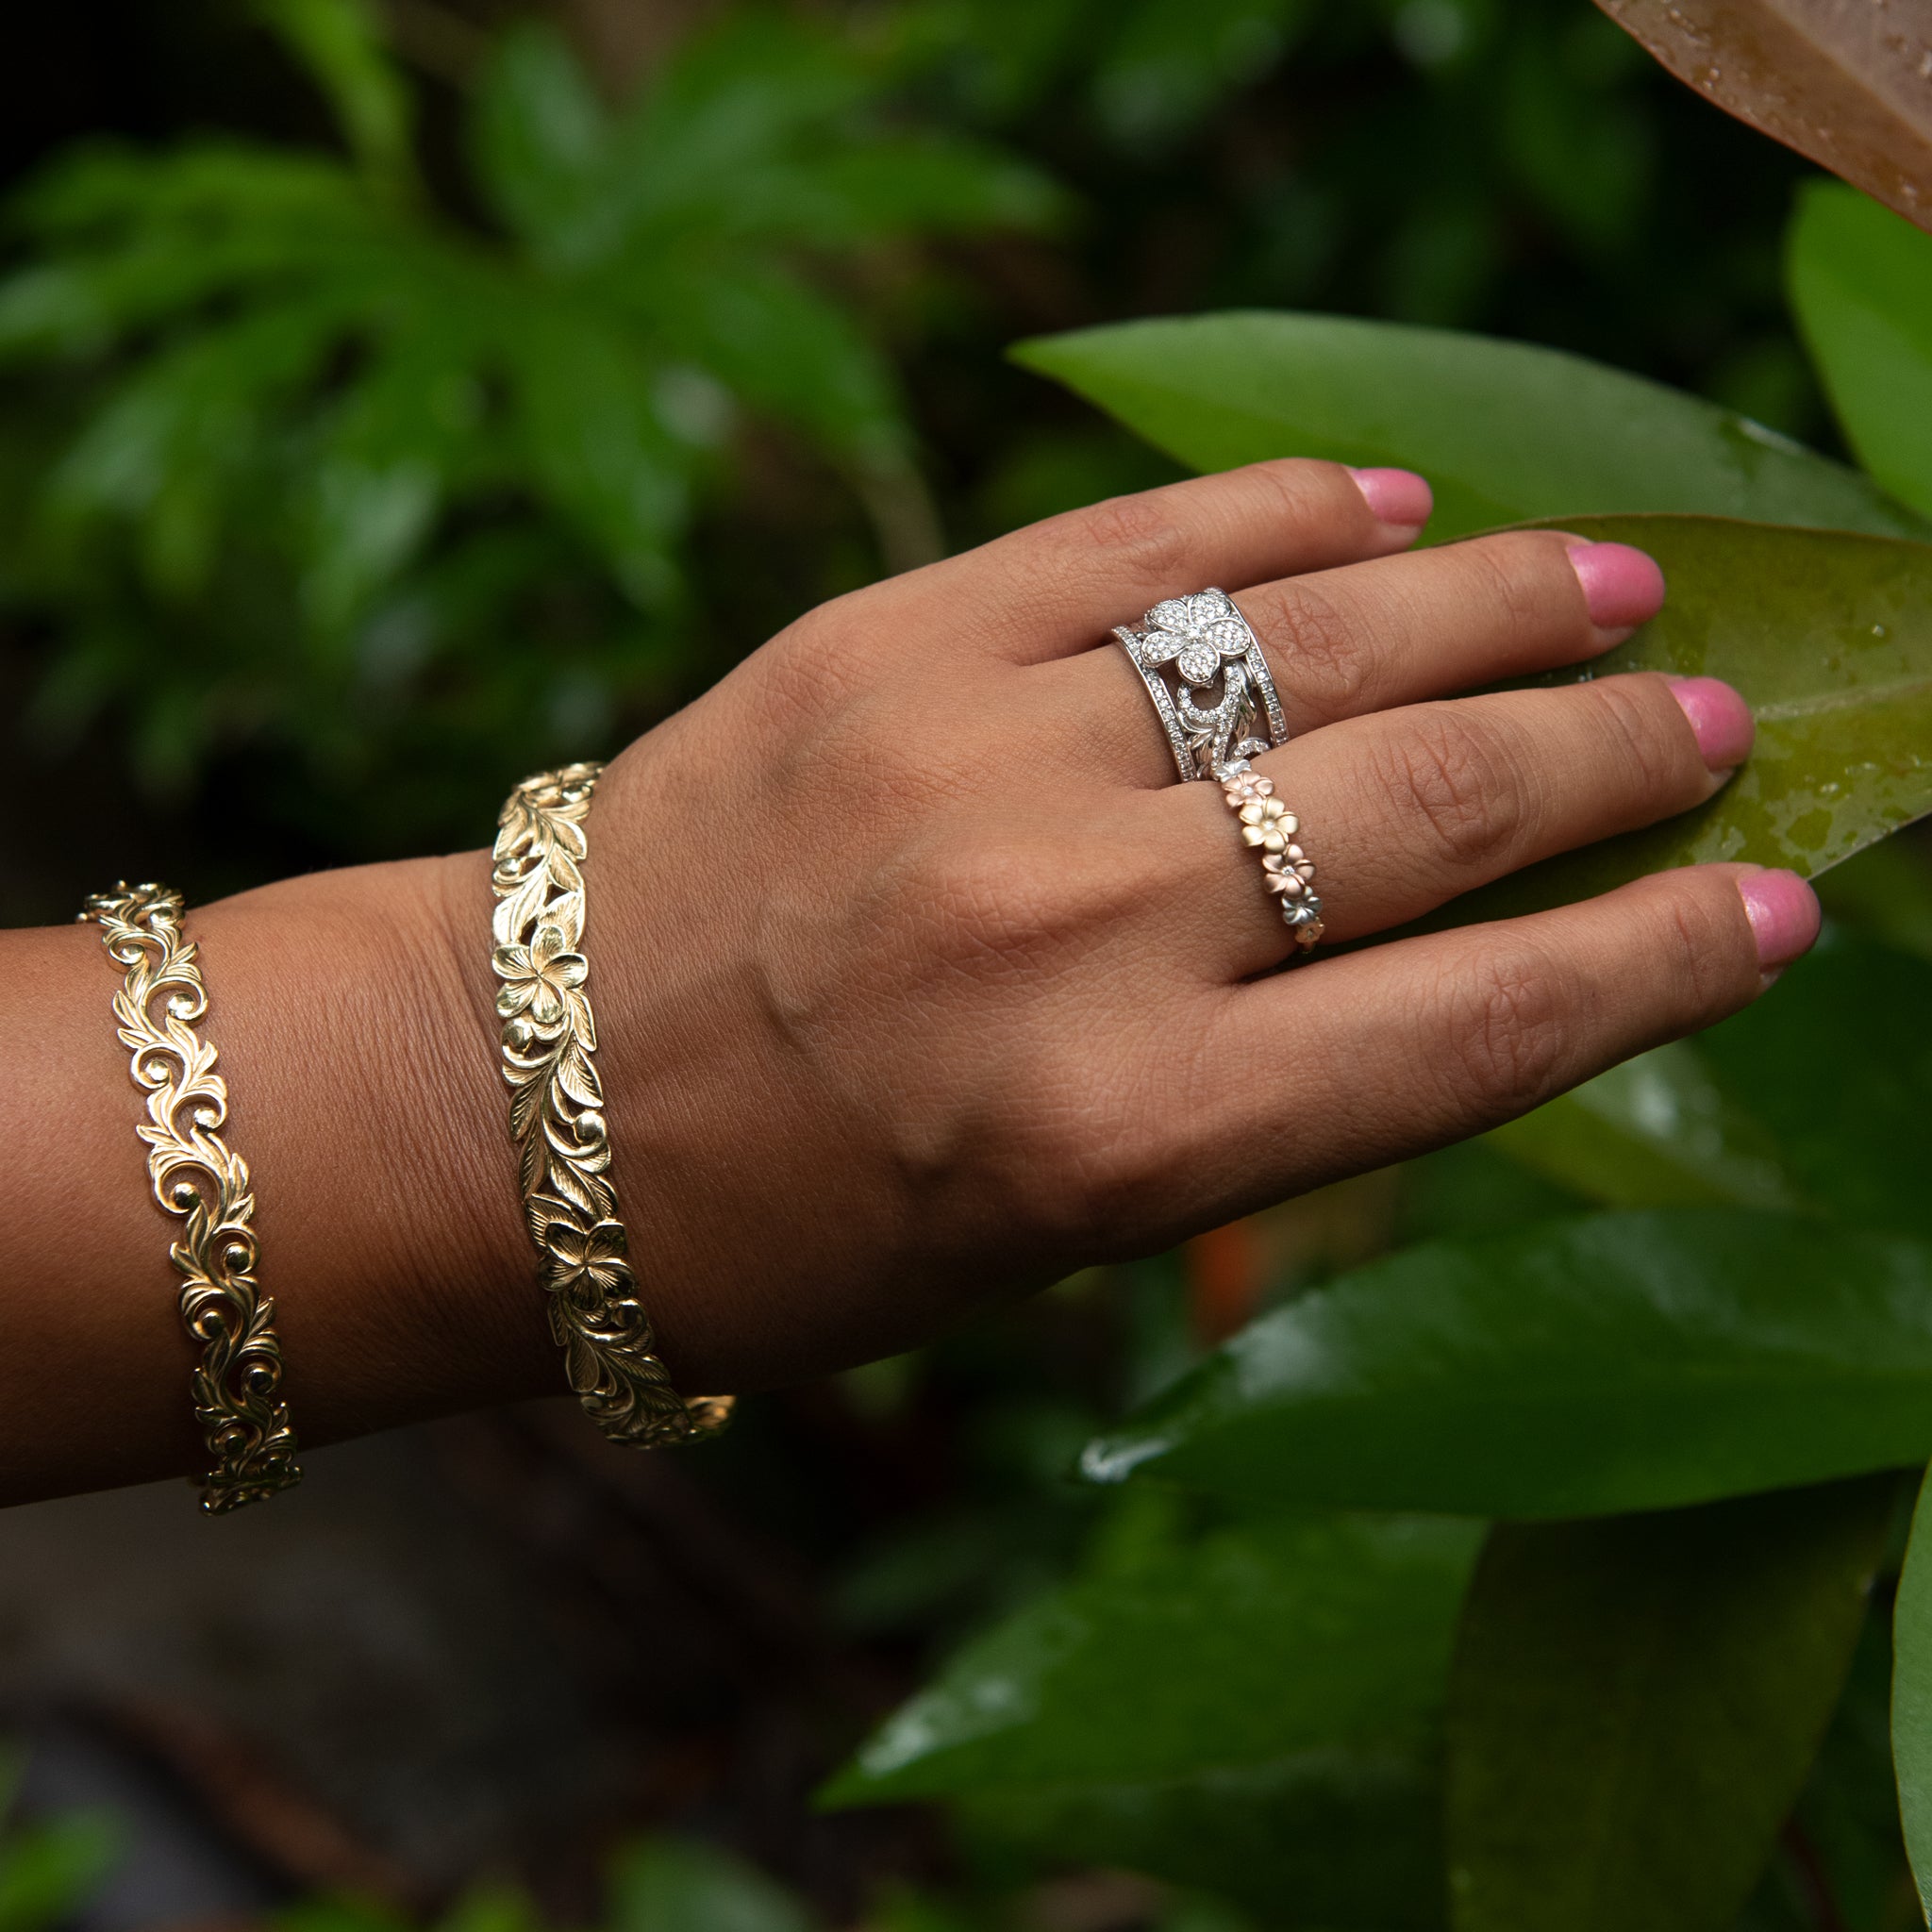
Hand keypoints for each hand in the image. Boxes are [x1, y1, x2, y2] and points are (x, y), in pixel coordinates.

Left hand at [526, 459, 1813, 1390]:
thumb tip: (1455, 960)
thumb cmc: (794, 1224)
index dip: (1658, 962)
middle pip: (1424, 809)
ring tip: (1612, 581)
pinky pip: (1131, 546)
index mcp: (1121, 1143)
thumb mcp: (1045, 1239)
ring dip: (1492, 601)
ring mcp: (971, 765)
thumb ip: (1253, 1104)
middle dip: (1607, 758)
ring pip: (1306, 644)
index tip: (1778, 908)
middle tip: (1709, 722)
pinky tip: (1386, 505)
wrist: (514, 1106)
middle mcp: (1067, 940)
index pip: (1477, 1027)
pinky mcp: (880, 644)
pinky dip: (1282, 514)